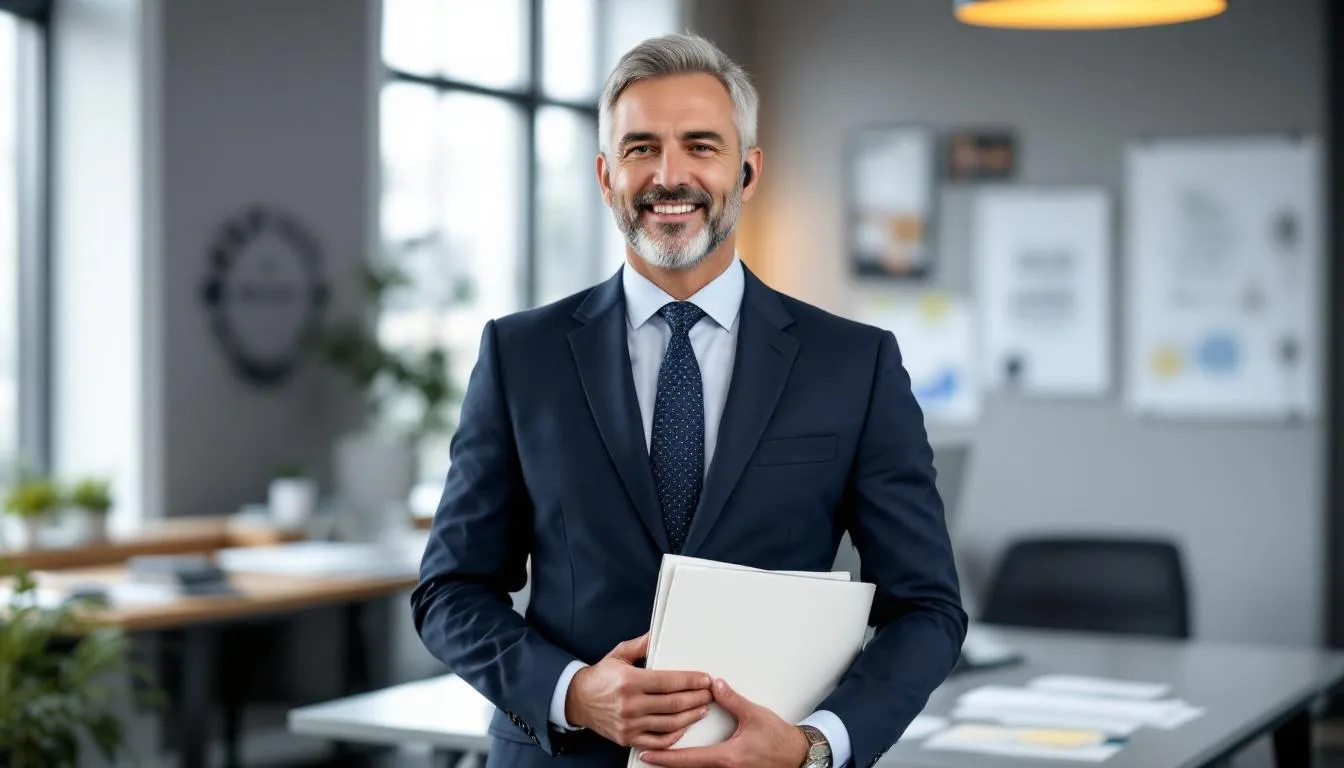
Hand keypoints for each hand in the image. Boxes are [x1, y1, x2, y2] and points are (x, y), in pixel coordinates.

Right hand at [566, 632, 714, 749]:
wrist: (576, 700)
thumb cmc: (600, 676)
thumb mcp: (618, 655)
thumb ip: (641, 645)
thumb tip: (658, 634)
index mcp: (629, 681)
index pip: (669, 682)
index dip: (691, 681)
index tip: (705, 679)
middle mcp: (630, 704)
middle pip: (673, 703)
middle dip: (697, 698)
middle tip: (710, 693)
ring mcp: (629, 724)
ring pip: (669, 724)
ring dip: (690, 716)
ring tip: (703, 709)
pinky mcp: (627, 738)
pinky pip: (657, 741)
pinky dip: (673, 737)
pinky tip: (683, 728)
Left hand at [638, 678, 810, 767]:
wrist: (798, 757)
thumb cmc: (779, 740)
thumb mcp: (754, 716)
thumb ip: (733, 700)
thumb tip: (715, 684)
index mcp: (726, 757)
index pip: (688, 759)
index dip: (665, 757)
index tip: (646, 754)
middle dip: (666, 761)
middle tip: (645, 751)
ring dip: (680, 762)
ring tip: (661, 751)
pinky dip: (695, 762)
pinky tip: (687, 754)